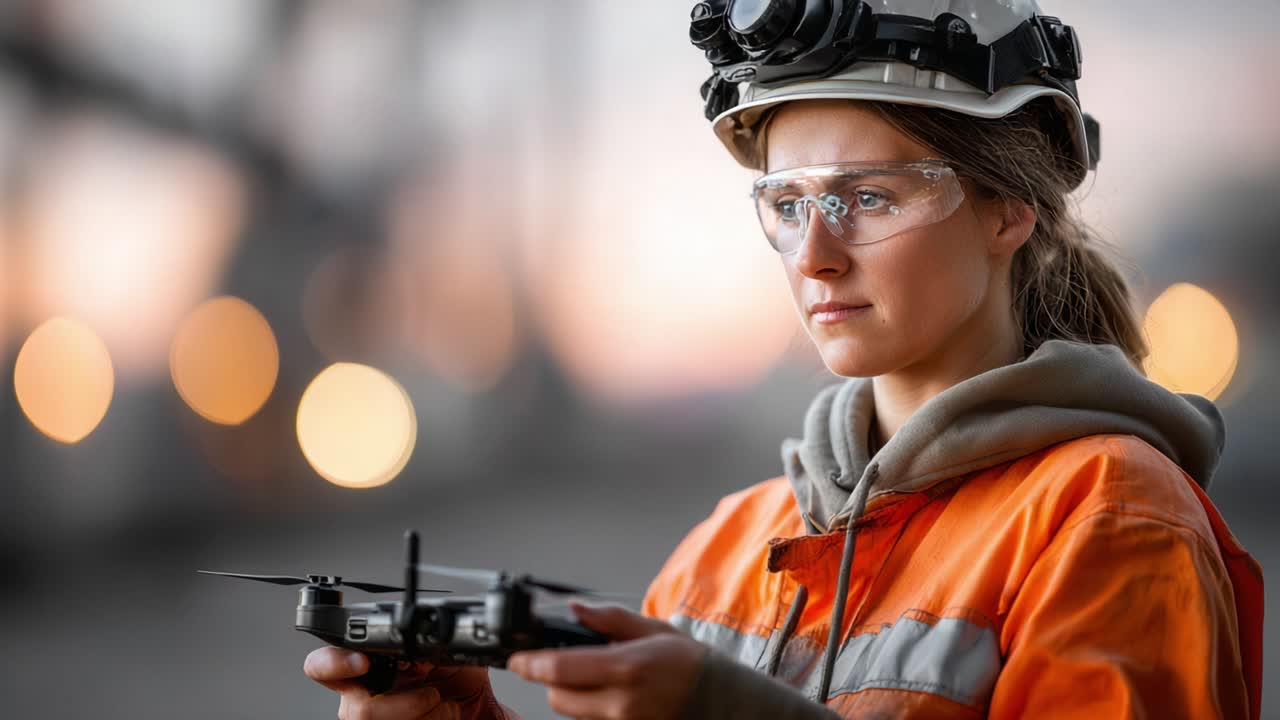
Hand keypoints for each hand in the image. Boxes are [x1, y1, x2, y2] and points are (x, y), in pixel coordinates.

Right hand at [304, 647, 498, 719]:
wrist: (474, 712)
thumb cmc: (456, 685)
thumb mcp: (447, 656)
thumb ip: (428, 648)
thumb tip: (423, 647)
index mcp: (366, 672)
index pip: (323, 666)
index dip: (334, 663)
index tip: (363, 662)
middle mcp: (361, 702)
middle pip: (360, 711)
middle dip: (408, 704)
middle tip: (433, 694)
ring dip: (430, 717)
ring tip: (446, 706)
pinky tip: (447, 717)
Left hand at [507, 601, 708, 719]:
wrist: (722, 700)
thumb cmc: (690, 662)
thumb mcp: (653, 629)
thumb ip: (609, 620)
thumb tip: (575, 609)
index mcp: (625, 668)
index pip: (560, 669)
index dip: (530, 664)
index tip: (516, 659)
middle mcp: (620, 702)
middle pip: (557, 696)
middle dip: (550, 678)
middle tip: (560, 661)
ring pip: (572, 712)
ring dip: (569, 694)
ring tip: (593, 676)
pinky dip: (589, 708)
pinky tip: (608, 693)